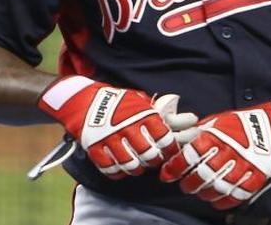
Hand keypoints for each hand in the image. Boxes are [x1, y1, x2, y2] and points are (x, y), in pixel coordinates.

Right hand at [38, 76, 195, 177]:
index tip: (168, 150)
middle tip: (151, 158)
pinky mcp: (95, 148)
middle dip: (153, 160)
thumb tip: (189, 118)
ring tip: (135, 163)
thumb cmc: (116, 101)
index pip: (166, 139)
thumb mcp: (139, 101)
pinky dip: (117, 171)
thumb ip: (161, 113)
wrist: (82, 100)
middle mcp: (127, 127)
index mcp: (142, 115)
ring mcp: (110, 139)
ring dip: (136, 168)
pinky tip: (118, 165)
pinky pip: (111, 169)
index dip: (170, 149)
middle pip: (150, 156)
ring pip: (131, 165)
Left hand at [160, 95, 270, 209]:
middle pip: (204, 174)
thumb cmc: (242, 123)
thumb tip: (181, 144)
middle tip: (184, 185)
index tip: (167, 174)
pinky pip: (240, 193)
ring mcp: (246, 165)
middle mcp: (231, 151)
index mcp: (217, 136)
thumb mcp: (218, 122)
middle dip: (189, 183)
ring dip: (206, 193)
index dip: (176, 166)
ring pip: (220, 186)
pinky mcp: (258, 176)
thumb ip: (200, 134)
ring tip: (199, 192)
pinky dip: (226, 200)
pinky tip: (217, 202)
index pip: (191, 154)